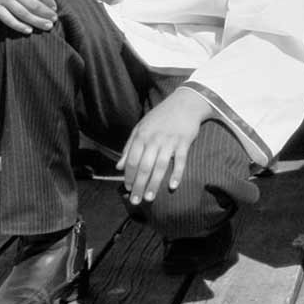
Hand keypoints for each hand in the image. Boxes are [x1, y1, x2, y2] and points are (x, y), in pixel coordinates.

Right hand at [0, 0, 57, 33]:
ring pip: (22, 14)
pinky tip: (28, 30)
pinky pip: (7, 19)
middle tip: (54, 19)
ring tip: (47, 26)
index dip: (50, 2)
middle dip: (46, 14)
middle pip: (33, 5)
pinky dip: (18, 26)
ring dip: (37, 22)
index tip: (55, 7)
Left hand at [118, 87, 213, 203]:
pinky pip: (180, 161)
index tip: (127, 188)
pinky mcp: (184, 142)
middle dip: (138, 185)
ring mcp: (170, 142)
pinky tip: (173, 186)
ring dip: (154, 184)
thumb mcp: (141, 127)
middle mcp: (154, 140)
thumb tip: (118, 166)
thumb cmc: (161, 116)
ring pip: (160, 167)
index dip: (128, 176)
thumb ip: (129, 146)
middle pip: (144, 167)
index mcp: (142, 136)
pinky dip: (177, 174)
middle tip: (135, 201)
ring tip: (149, 198)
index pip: (131, 160)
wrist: (185, 103)